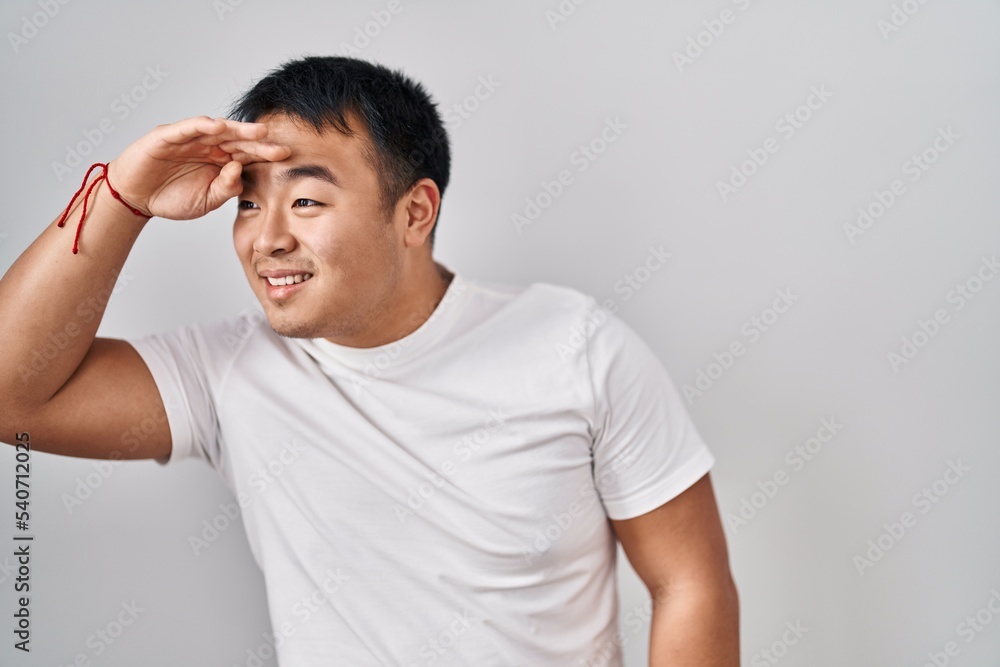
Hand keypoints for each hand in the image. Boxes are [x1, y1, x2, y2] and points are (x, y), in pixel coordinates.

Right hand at [106, 116, 289, 219]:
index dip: (265, 154)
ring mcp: (189, 139)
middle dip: (259, 142)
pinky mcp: (168, 135)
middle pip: (238, 140)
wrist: (137, 197)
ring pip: (217, 130)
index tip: (286, 156)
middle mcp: (208, 146)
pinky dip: (203, 125)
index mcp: (220, 160)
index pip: (247, 154)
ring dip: (238, 129)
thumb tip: (240, 172)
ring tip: (258, 131)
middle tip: (280, 145)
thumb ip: (226, 188)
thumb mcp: (207, 200)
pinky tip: (218, 126)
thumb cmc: (172, 197)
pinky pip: (187, 127)